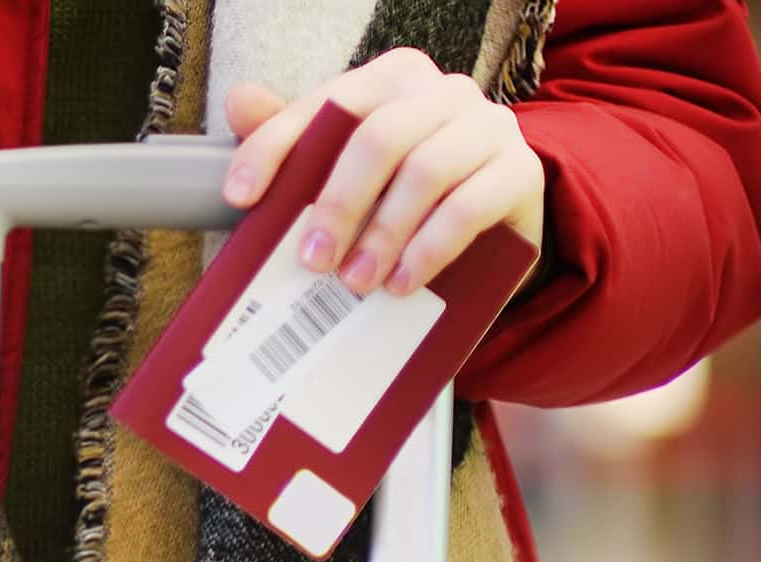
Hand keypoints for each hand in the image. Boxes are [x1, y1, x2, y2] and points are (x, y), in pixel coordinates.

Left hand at [222, 49, 543, 298]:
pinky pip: (470, 207)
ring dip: (384, 233)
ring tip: (356, 282)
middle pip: (380, 137)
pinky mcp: (520, 172)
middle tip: (313, 261)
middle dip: (338, 204)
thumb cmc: (403, 195)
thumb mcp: (347, 170)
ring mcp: (490, 127)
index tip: (239, 199)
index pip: (329, 103)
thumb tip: (241, 100)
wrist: (490, 227)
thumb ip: (298, 139)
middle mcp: (446, 92)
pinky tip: (402, 282)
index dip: (276, 147)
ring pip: (426, 171)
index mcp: (395, 80)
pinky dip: (429, 249)